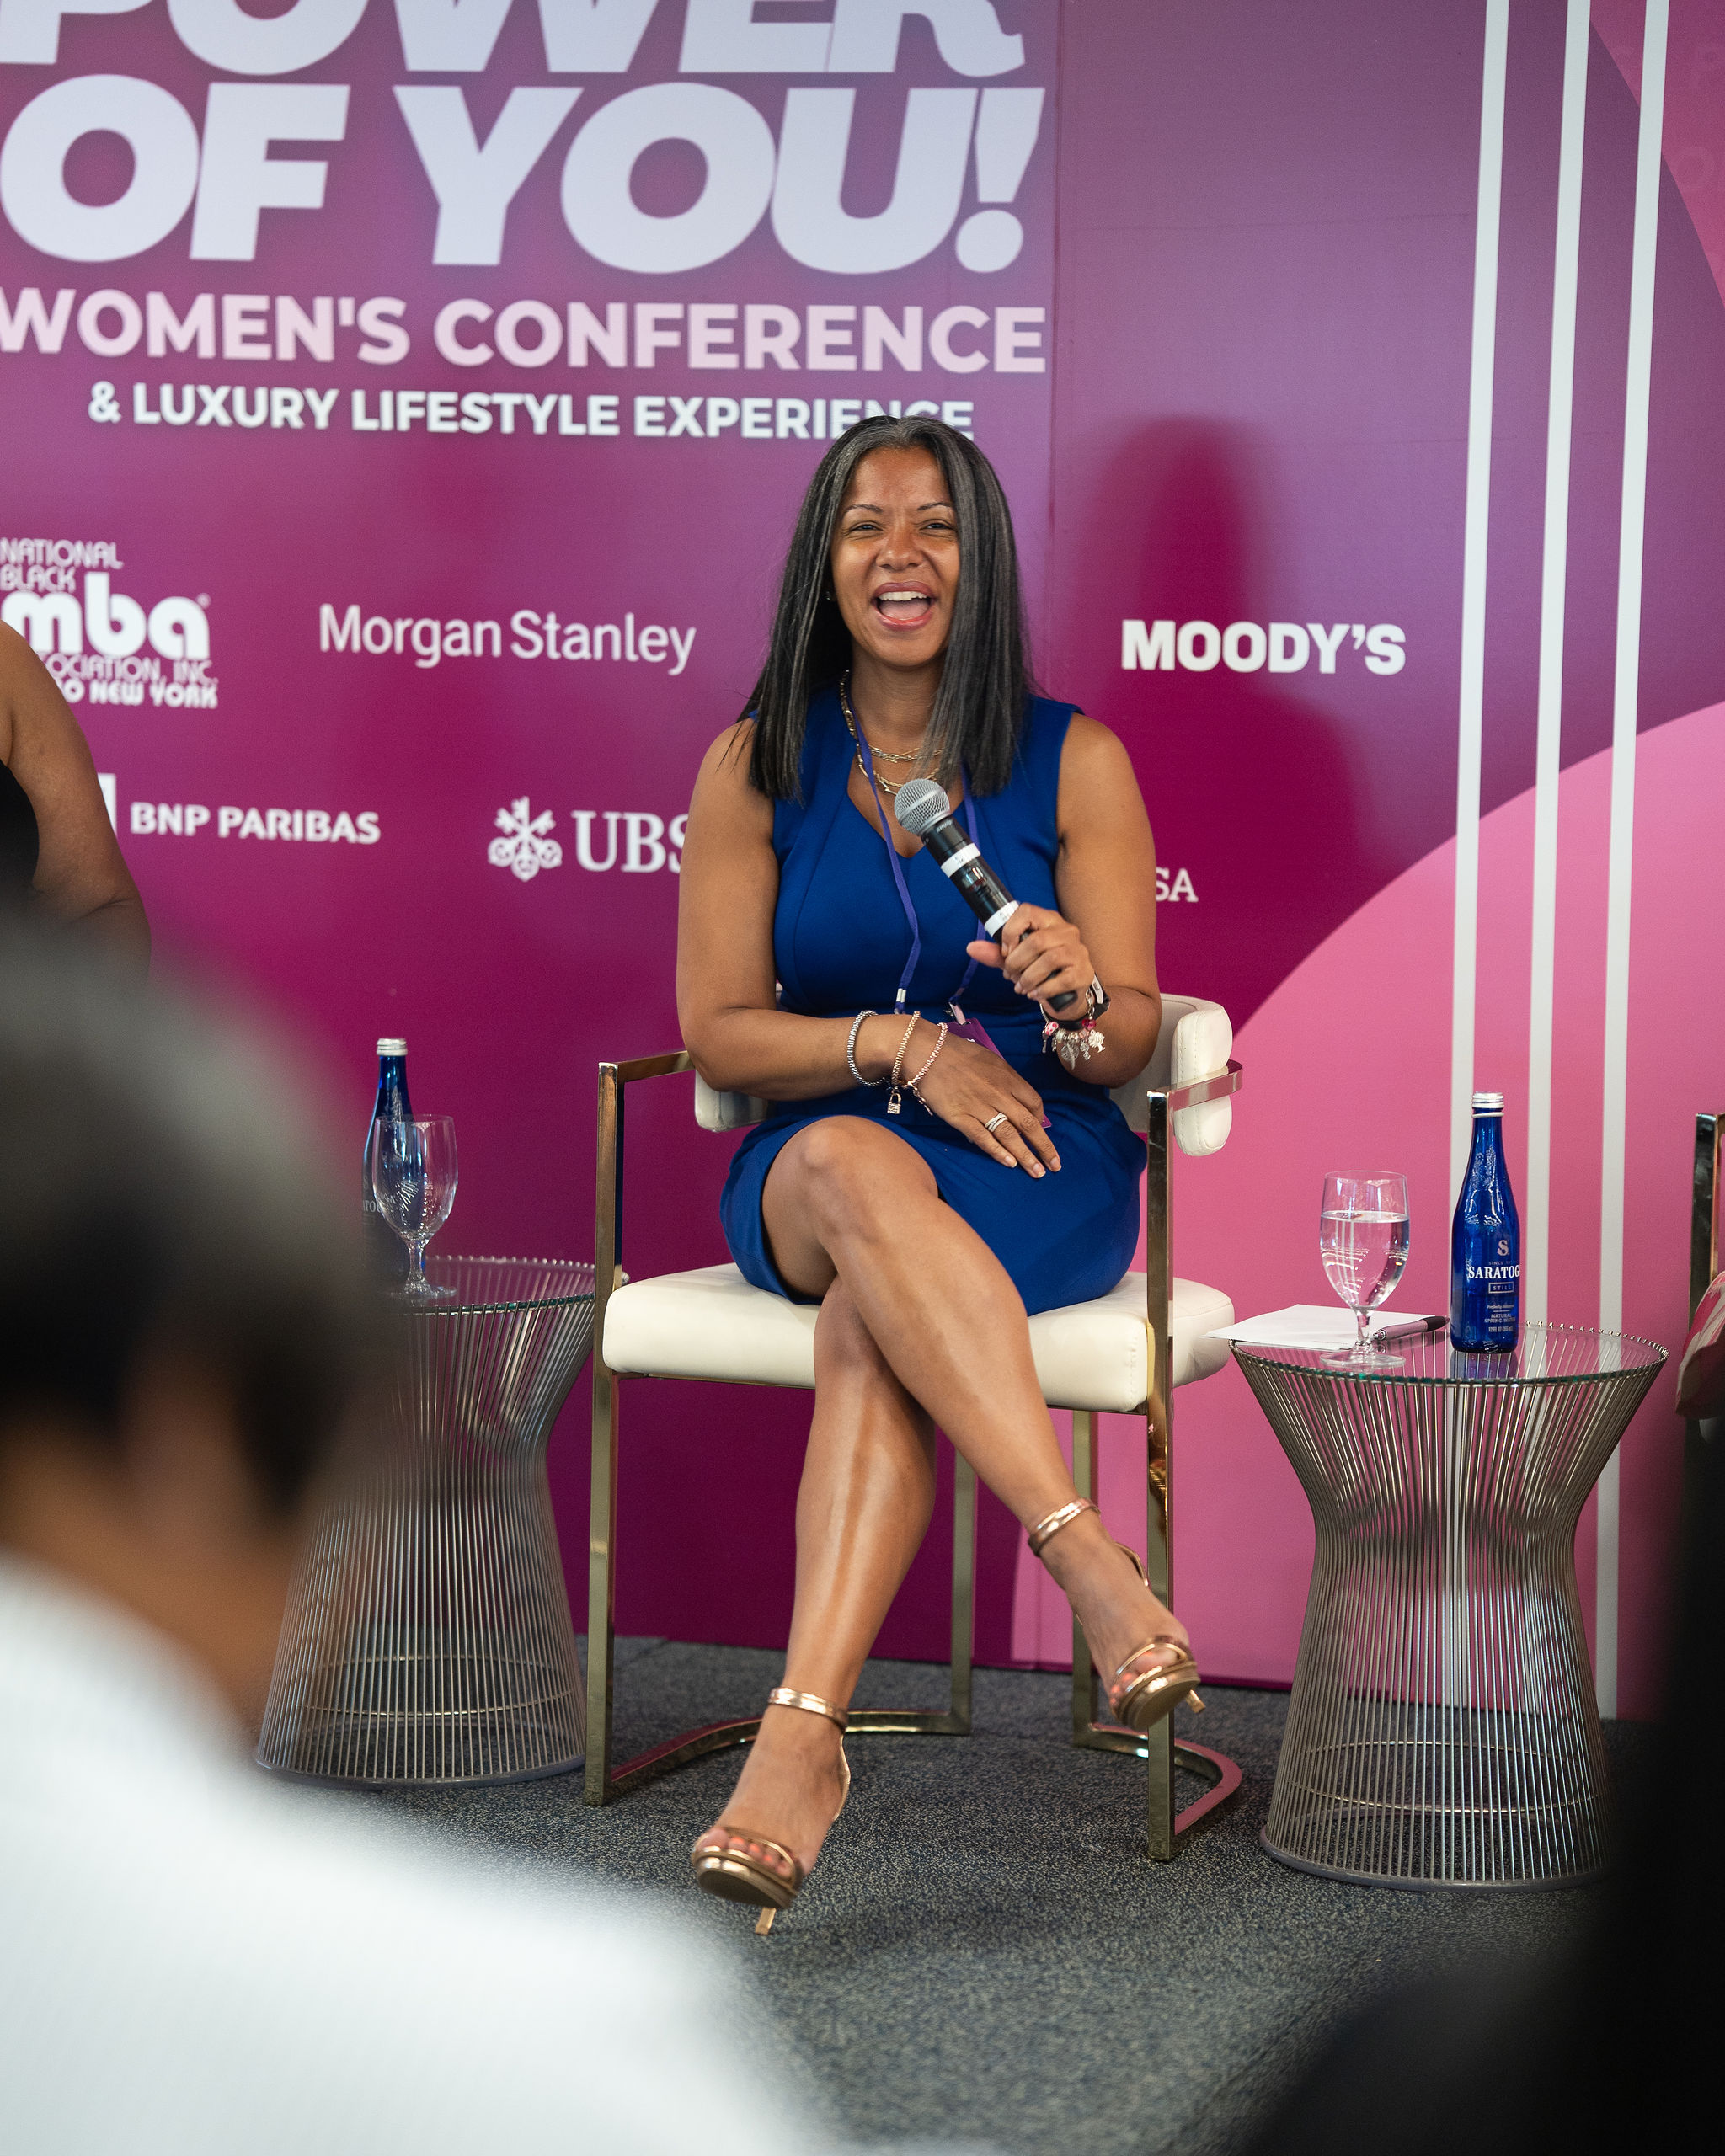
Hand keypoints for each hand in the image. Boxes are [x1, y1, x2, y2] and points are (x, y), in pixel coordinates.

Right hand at [913, 1032, 1060, 1177]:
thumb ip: (1007, 1080)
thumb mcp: (991, 1060)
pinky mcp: (960, 1117)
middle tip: (1055, 1165)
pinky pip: (983, 1138)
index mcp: (1008, 1078)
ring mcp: (979, 1107)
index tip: (1041, 1130)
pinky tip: (1009, 1163)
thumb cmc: (959, 1053)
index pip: (1034, 1103)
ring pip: (1009, 1135)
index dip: (1042, 1120)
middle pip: (1028, 1124)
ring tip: (1036, 1172)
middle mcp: (998, 1094)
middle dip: (1044, 1147)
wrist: (927, 1053)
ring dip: (1025, 1156)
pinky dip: (998, 1151)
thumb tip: (1019, 1101)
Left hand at [965, 905, 1092, 1016]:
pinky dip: (1042, 989)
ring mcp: (1078, 951)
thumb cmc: (1040, 971)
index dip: (1010, 931)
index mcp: (1049, 920)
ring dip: (1028, 977)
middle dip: (1016, 962)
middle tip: (1010, 974)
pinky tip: (1034, 994)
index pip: (1027, 912)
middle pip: (1037, 940)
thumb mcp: (1016, 960)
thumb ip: (996, 953)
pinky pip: (1062, 980)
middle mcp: (1067, 931)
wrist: (1066, 994)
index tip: (1005, 951)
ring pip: (1049, 959)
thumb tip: (971, 948)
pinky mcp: (1083, 973)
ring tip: (1021, 987)